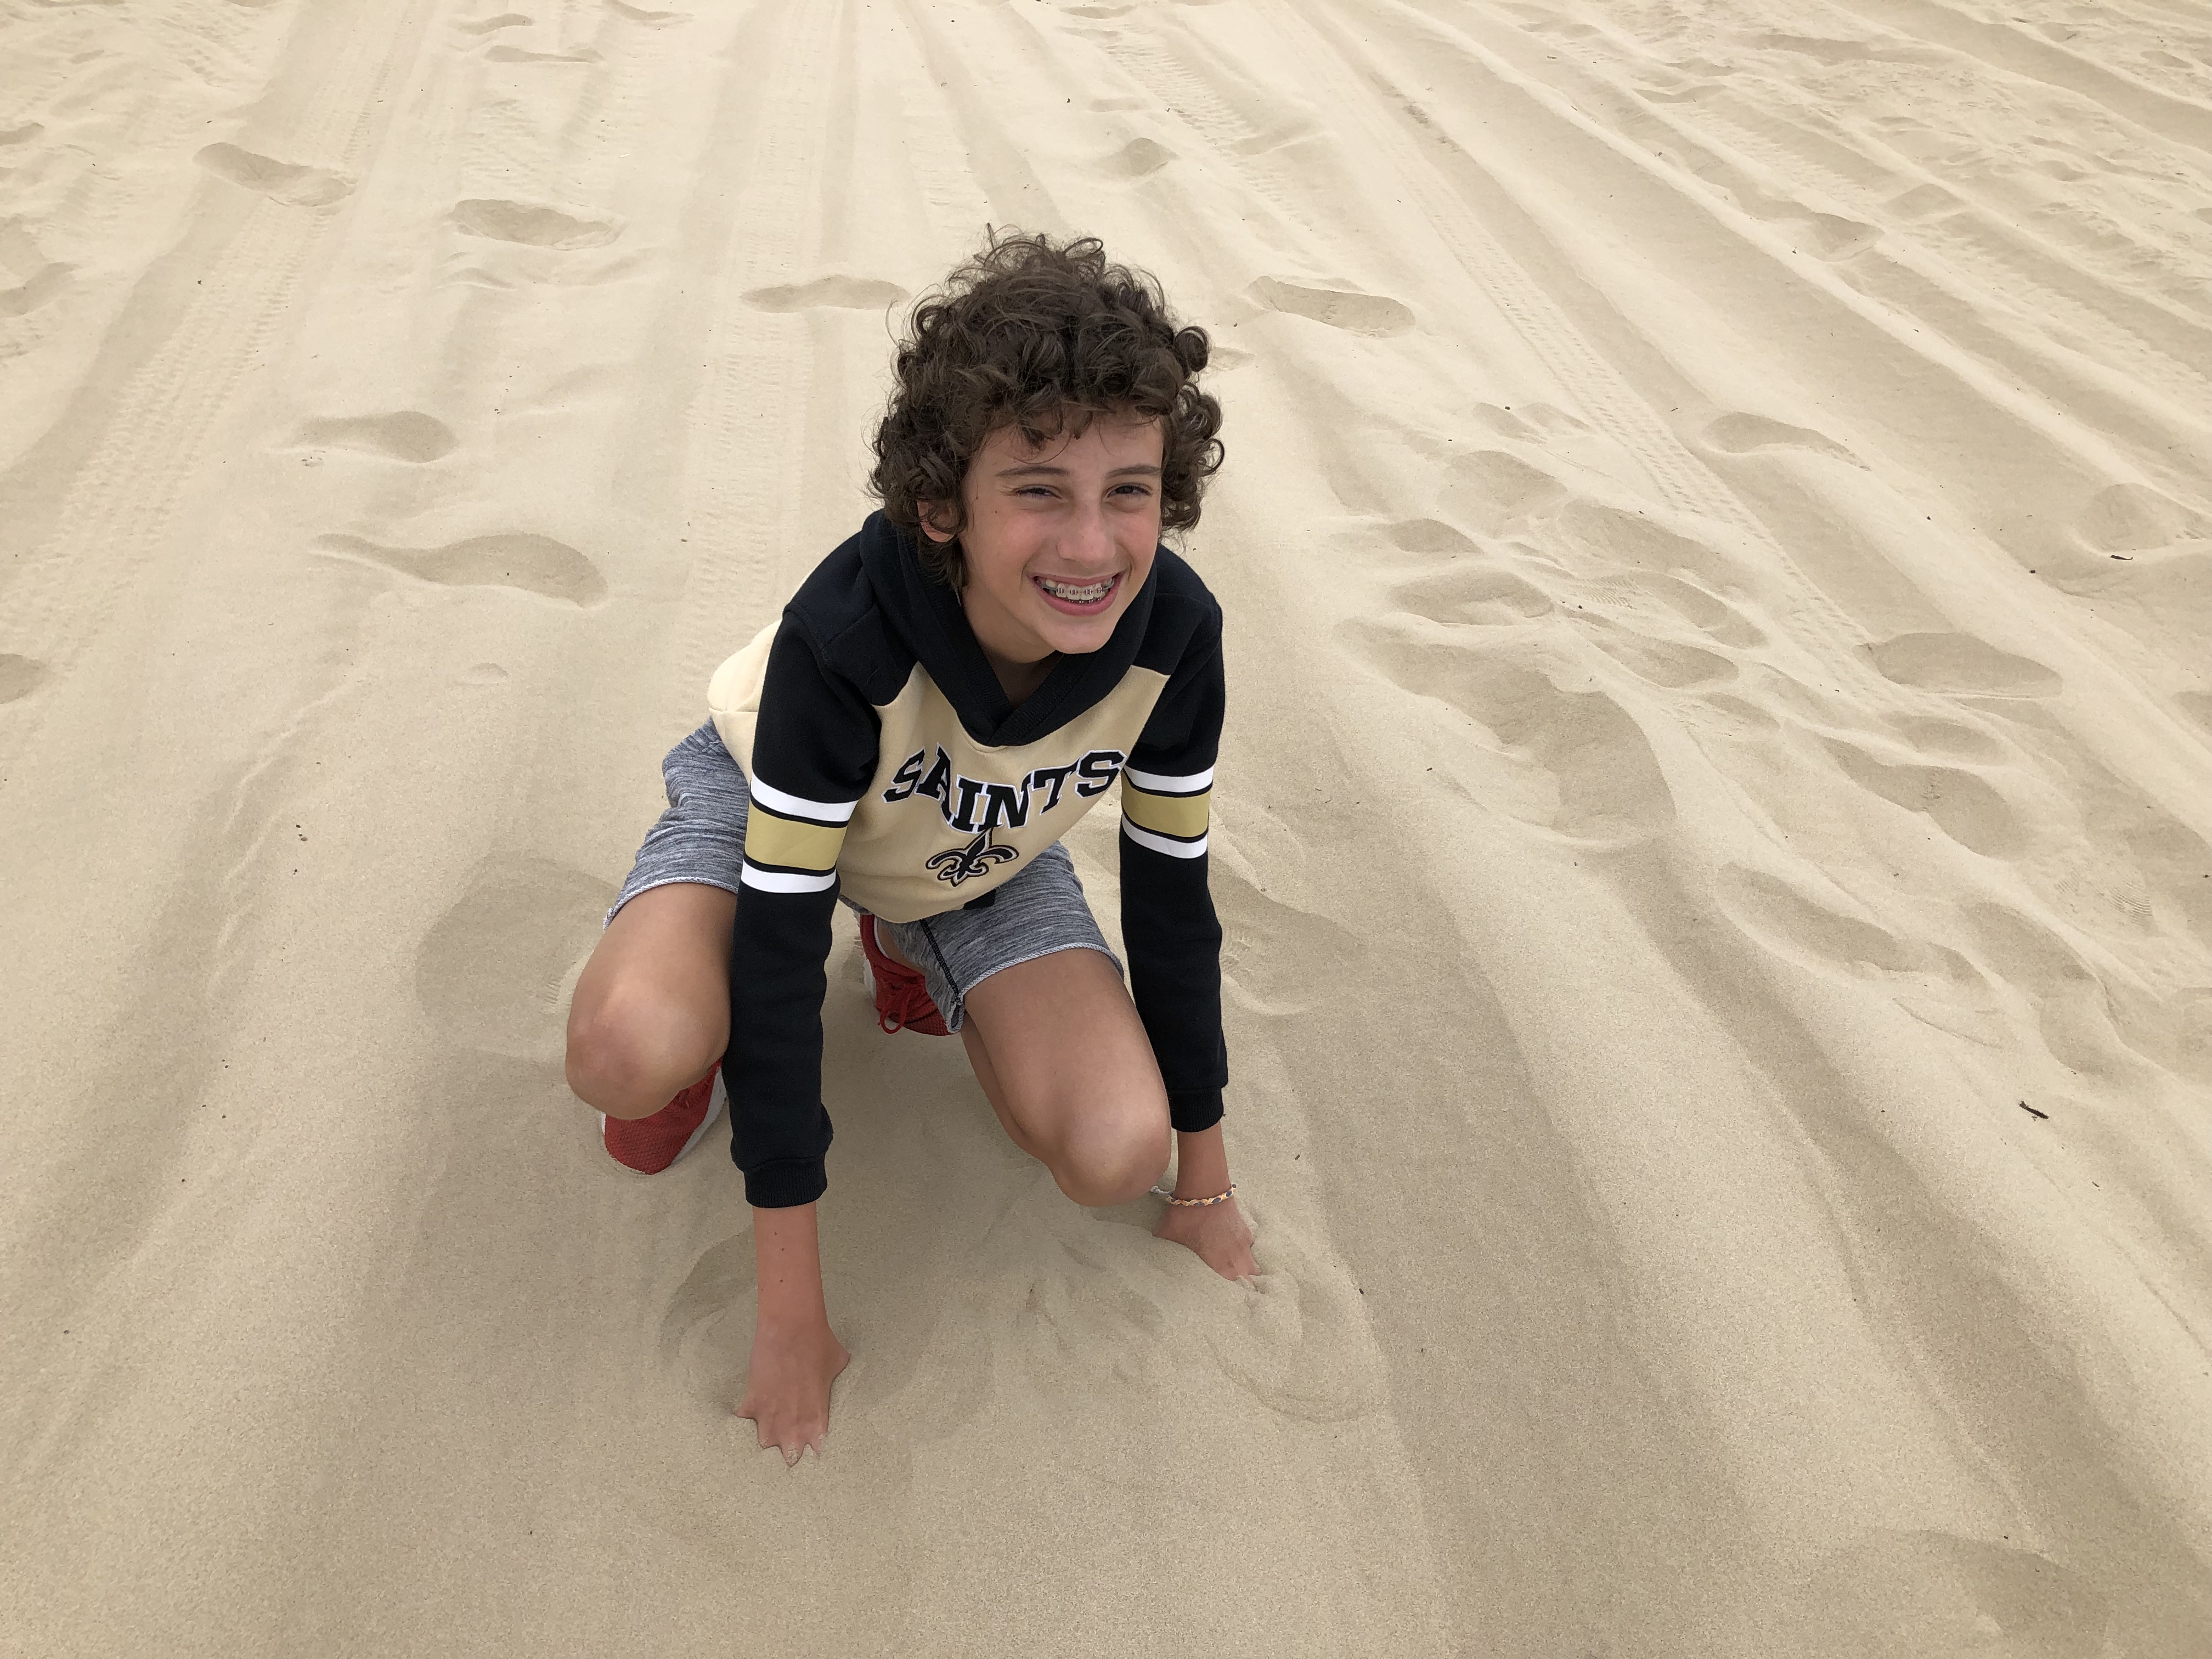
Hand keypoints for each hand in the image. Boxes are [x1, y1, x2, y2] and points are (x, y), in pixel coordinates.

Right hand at [735, 1314, 849, 1464]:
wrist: (792, 1327)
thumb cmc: (819, 1342)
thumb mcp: (838, 1362)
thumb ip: (834, 1379)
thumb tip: (833, 1374)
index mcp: (818, 1415)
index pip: (817, 1447)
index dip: (814, 1449)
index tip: (812, 1448)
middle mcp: (794, 1421)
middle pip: (790, 1454)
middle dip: (790, 1452)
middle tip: (789, 1447)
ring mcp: (771, 1413)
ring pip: (766, 1442)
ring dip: (768, 1437)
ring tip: (769, 1432)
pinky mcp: (752, 1401)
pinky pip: (745, 1420)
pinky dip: (746, 1417)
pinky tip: (748, 1414)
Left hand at [1154, 1192, 1256, 1282]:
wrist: (1205, 1187)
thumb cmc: (1187, 1213)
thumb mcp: (1168, 1231)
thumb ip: (1161, 1243)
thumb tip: (1148, 1248)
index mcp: (1218, 1261)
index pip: (1231, 1284)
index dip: (1231, 1291)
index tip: (1229, 1298)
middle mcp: (1234, 1253)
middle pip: (1246, 1276)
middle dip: (1244, 1284)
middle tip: (1242, 1292)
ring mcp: (1241, 1240)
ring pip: (1251, 1262)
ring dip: (1249, 1269)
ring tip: (1247, 1277)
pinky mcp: (1244, 1227)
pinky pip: (1250, 1246)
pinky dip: (1248, 1251)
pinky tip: (1243, 1252)